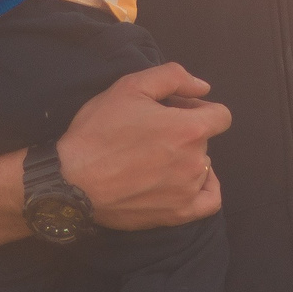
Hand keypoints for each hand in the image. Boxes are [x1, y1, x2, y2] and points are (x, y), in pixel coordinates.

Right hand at [55, 61, 229, 228]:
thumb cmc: (98, 132)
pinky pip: (209, 201)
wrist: (71, 181)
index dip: (199, 108)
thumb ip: (173, 77)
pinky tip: (190, 181)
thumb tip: (203, 87)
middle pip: (205, 140)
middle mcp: (196, 161)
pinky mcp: (177, 214)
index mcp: (189, 129)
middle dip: (185, 131)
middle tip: (151, 133)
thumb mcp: (129, 87)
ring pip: (202, 167)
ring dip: (186, 158)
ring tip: (154, 158)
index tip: (174, 111)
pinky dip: (205, 188)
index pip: (221, 115)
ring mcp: (188, 190)